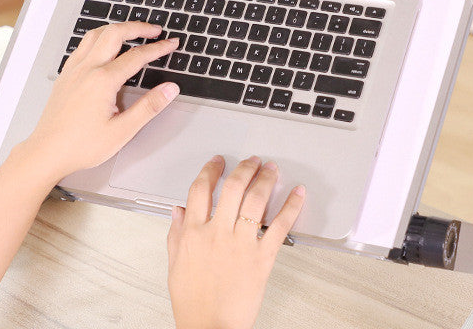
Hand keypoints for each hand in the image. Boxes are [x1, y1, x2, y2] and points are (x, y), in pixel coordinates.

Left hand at [17, 22, 179, 184]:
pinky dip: (99, 37)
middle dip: (138, 27)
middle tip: (155, 30)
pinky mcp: (65, 75)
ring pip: (96, 34)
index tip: (171, 44)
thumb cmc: (80, 146)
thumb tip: (169, 90)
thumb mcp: (122, 131)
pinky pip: (83, 45)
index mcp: (103, 81)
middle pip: (115, 34)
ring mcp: (74, 70)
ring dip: (117, 28)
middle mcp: (87, 69)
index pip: (137, 56)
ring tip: (132, 31)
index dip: (158, 48)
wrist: (46, 153)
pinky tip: (103, 45)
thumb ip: (149, 107)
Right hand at [167, 155, 305, 328]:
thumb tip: (178, 211)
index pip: (201, 189)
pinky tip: (297, 193)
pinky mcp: (262, 258)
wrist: (210, 328)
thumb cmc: (193, 303)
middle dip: (244, 168)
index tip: (218, 162)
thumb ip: (176, 234)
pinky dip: (291, 206)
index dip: (211, 169)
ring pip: (255, 199)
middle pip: (233, 187)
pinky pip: (279, 226)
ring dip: (266, 179)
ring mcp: (241, 244)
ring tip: (271, 169)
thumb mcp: (175, 266)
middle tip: (252, 161)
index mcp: (194, 233)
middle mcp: (218, 233)